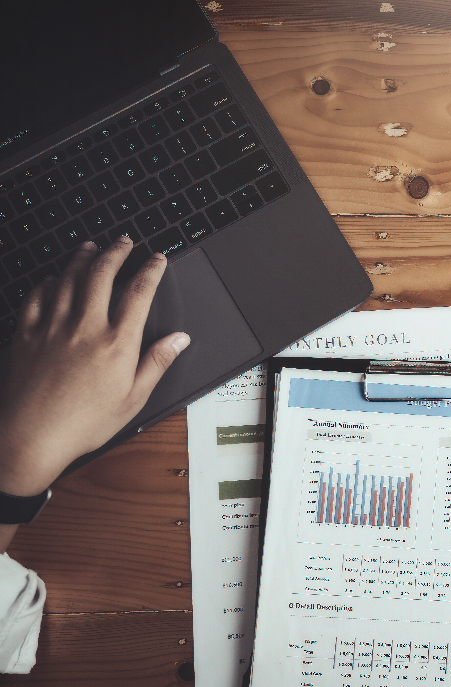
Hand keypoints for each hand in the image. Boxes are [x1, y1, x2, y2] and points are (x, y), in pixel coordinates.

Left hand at [0, 237, 188, 497]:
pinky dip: (48, 282)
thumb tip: (178, 340)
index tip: (157, 259)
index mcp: (116, 343)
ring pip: (68, 279)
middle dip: (115, 252)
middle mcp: (85, 327)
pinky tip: (54, 278)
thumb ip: (156, 363)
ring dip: (82, 258)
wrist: (31, 436)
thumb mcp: (133, 398)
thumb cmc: (84, 423)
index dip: (150, 270)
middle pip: (101, 275)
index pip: (139, 293)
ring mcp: (53, 328)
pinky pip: (37, 296)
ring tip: (91, 248)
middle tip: (123, 241)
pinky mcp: (27, 334)